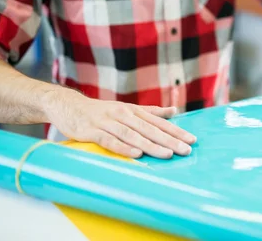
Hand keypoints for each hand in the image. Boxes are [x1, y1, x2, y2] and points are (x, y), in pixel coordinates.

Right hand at [45, 90, 195, 158]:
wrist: (69, 106)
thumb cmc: (102, 111)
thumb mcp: (127, 108)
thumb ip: (151, 111)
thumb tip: (174, 112)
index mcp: (133, 111)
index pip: (159, 122)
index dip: (176, 131)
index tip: (192, 140)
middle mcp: (123, 115)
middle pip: (150, 129)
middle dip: (169, 140)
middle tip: (185, 150)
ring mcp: (108, 123)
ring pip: (133, 135)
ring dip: (151, 145)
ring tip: (167, 154)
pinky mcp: (92, 131)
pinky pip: (110, 141)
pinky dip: (123, 147)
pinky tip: (136, 154)